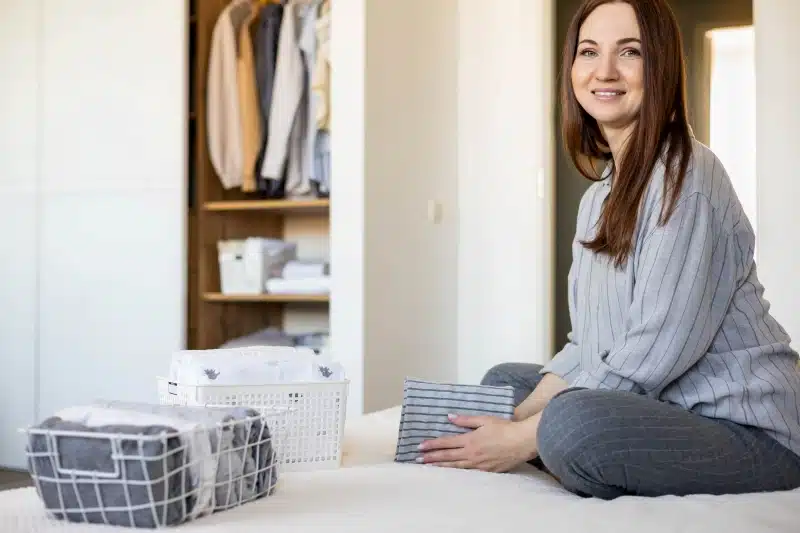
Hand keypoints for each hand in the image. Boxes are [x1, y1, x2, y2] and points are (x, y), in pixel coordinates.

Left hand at [417, 413, 539, 472]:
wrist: (522, 442)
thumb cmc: (505, 428)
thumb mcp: (484, 419)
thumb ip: (465, 420)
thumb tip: (449, 417)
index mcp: (470, 440)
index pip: (446, 443)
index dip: (432, 445)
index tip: (420, 446)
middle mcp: (471, 454)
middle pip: (447, 456)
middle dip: (431, 458)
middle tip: (418, 459)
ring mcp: (478, 465)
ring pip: (455, 467)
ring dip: (440, 467)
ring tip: (428, 468)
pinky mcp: (486, 472)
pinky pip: (467, 474)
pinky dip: (456, 474)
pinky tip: (449, 474)